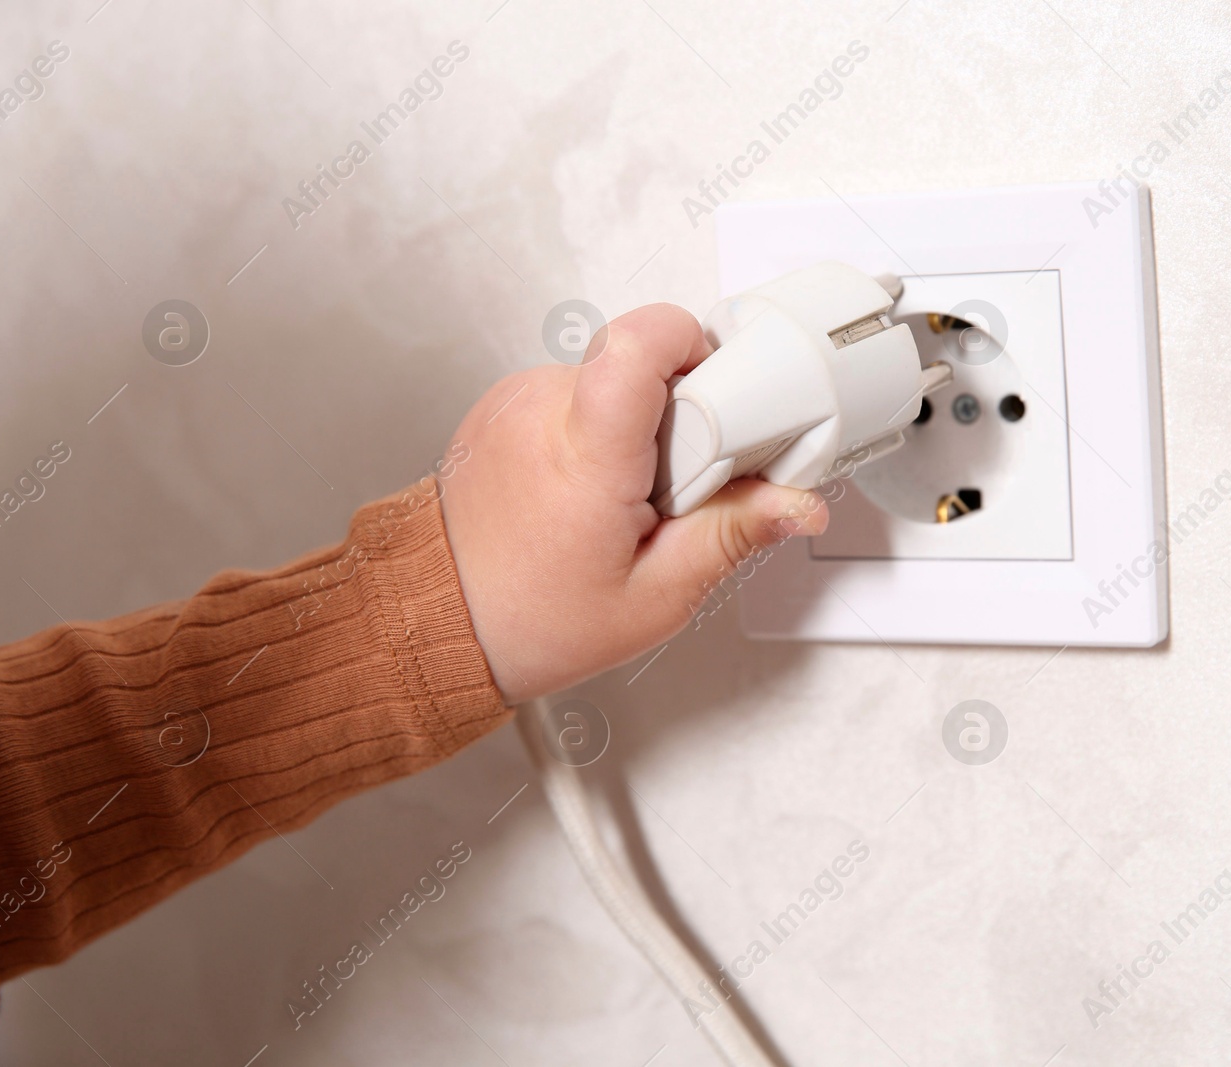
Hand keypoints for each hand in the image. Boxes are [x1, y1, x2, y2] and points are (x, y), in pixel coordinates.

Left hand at [439, 303, 827, 703]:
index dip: (697, 349)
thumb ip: (732, 536)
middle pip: (645, 363)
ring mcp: (517, 401)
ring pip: (615, 378)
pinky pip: (581, 392)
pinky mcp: (506, 402)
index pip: (641, 343)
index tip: (724, 400)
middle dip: (685, 415)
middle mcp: (543, 411)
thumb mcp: (654, 597)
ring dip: (643, 426)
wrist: (434, 620)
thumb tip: (796, 503)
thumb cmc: (527, 618)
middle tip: (676, 487)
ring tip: (629, 499)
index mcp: (583, 454)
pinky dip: (603, 430)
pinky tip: (595, 490)